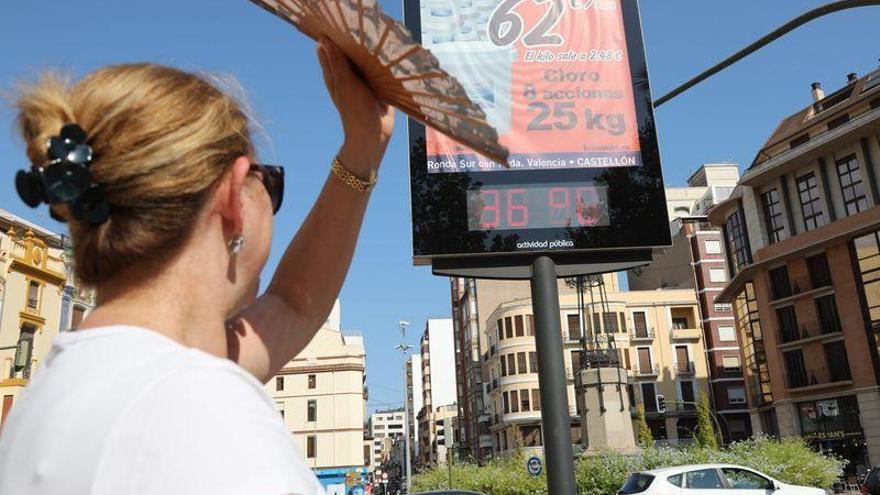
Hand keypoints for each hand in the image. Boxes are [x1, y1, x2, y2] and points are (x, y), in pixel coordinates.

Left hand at [317, 37, 393, 178]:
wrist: (372, 135)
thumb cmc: (354, 109)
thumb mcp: (345, 82)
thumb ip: (336, 61)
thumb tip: (323, 40)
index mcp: (335, 75)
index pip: (330, 50)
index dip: (333, 37)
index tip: (339, 25)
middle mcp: (348, 77)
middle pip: (348, 54)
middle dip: (352, 43)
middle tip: (360, 31)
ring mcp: (362, 83)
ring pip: (364, 62)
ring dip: (368, 53)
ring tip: (374, 42)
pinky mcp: (377, 89)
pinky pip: (377, 72)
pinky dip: (380, 65)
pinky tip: (386, 58)